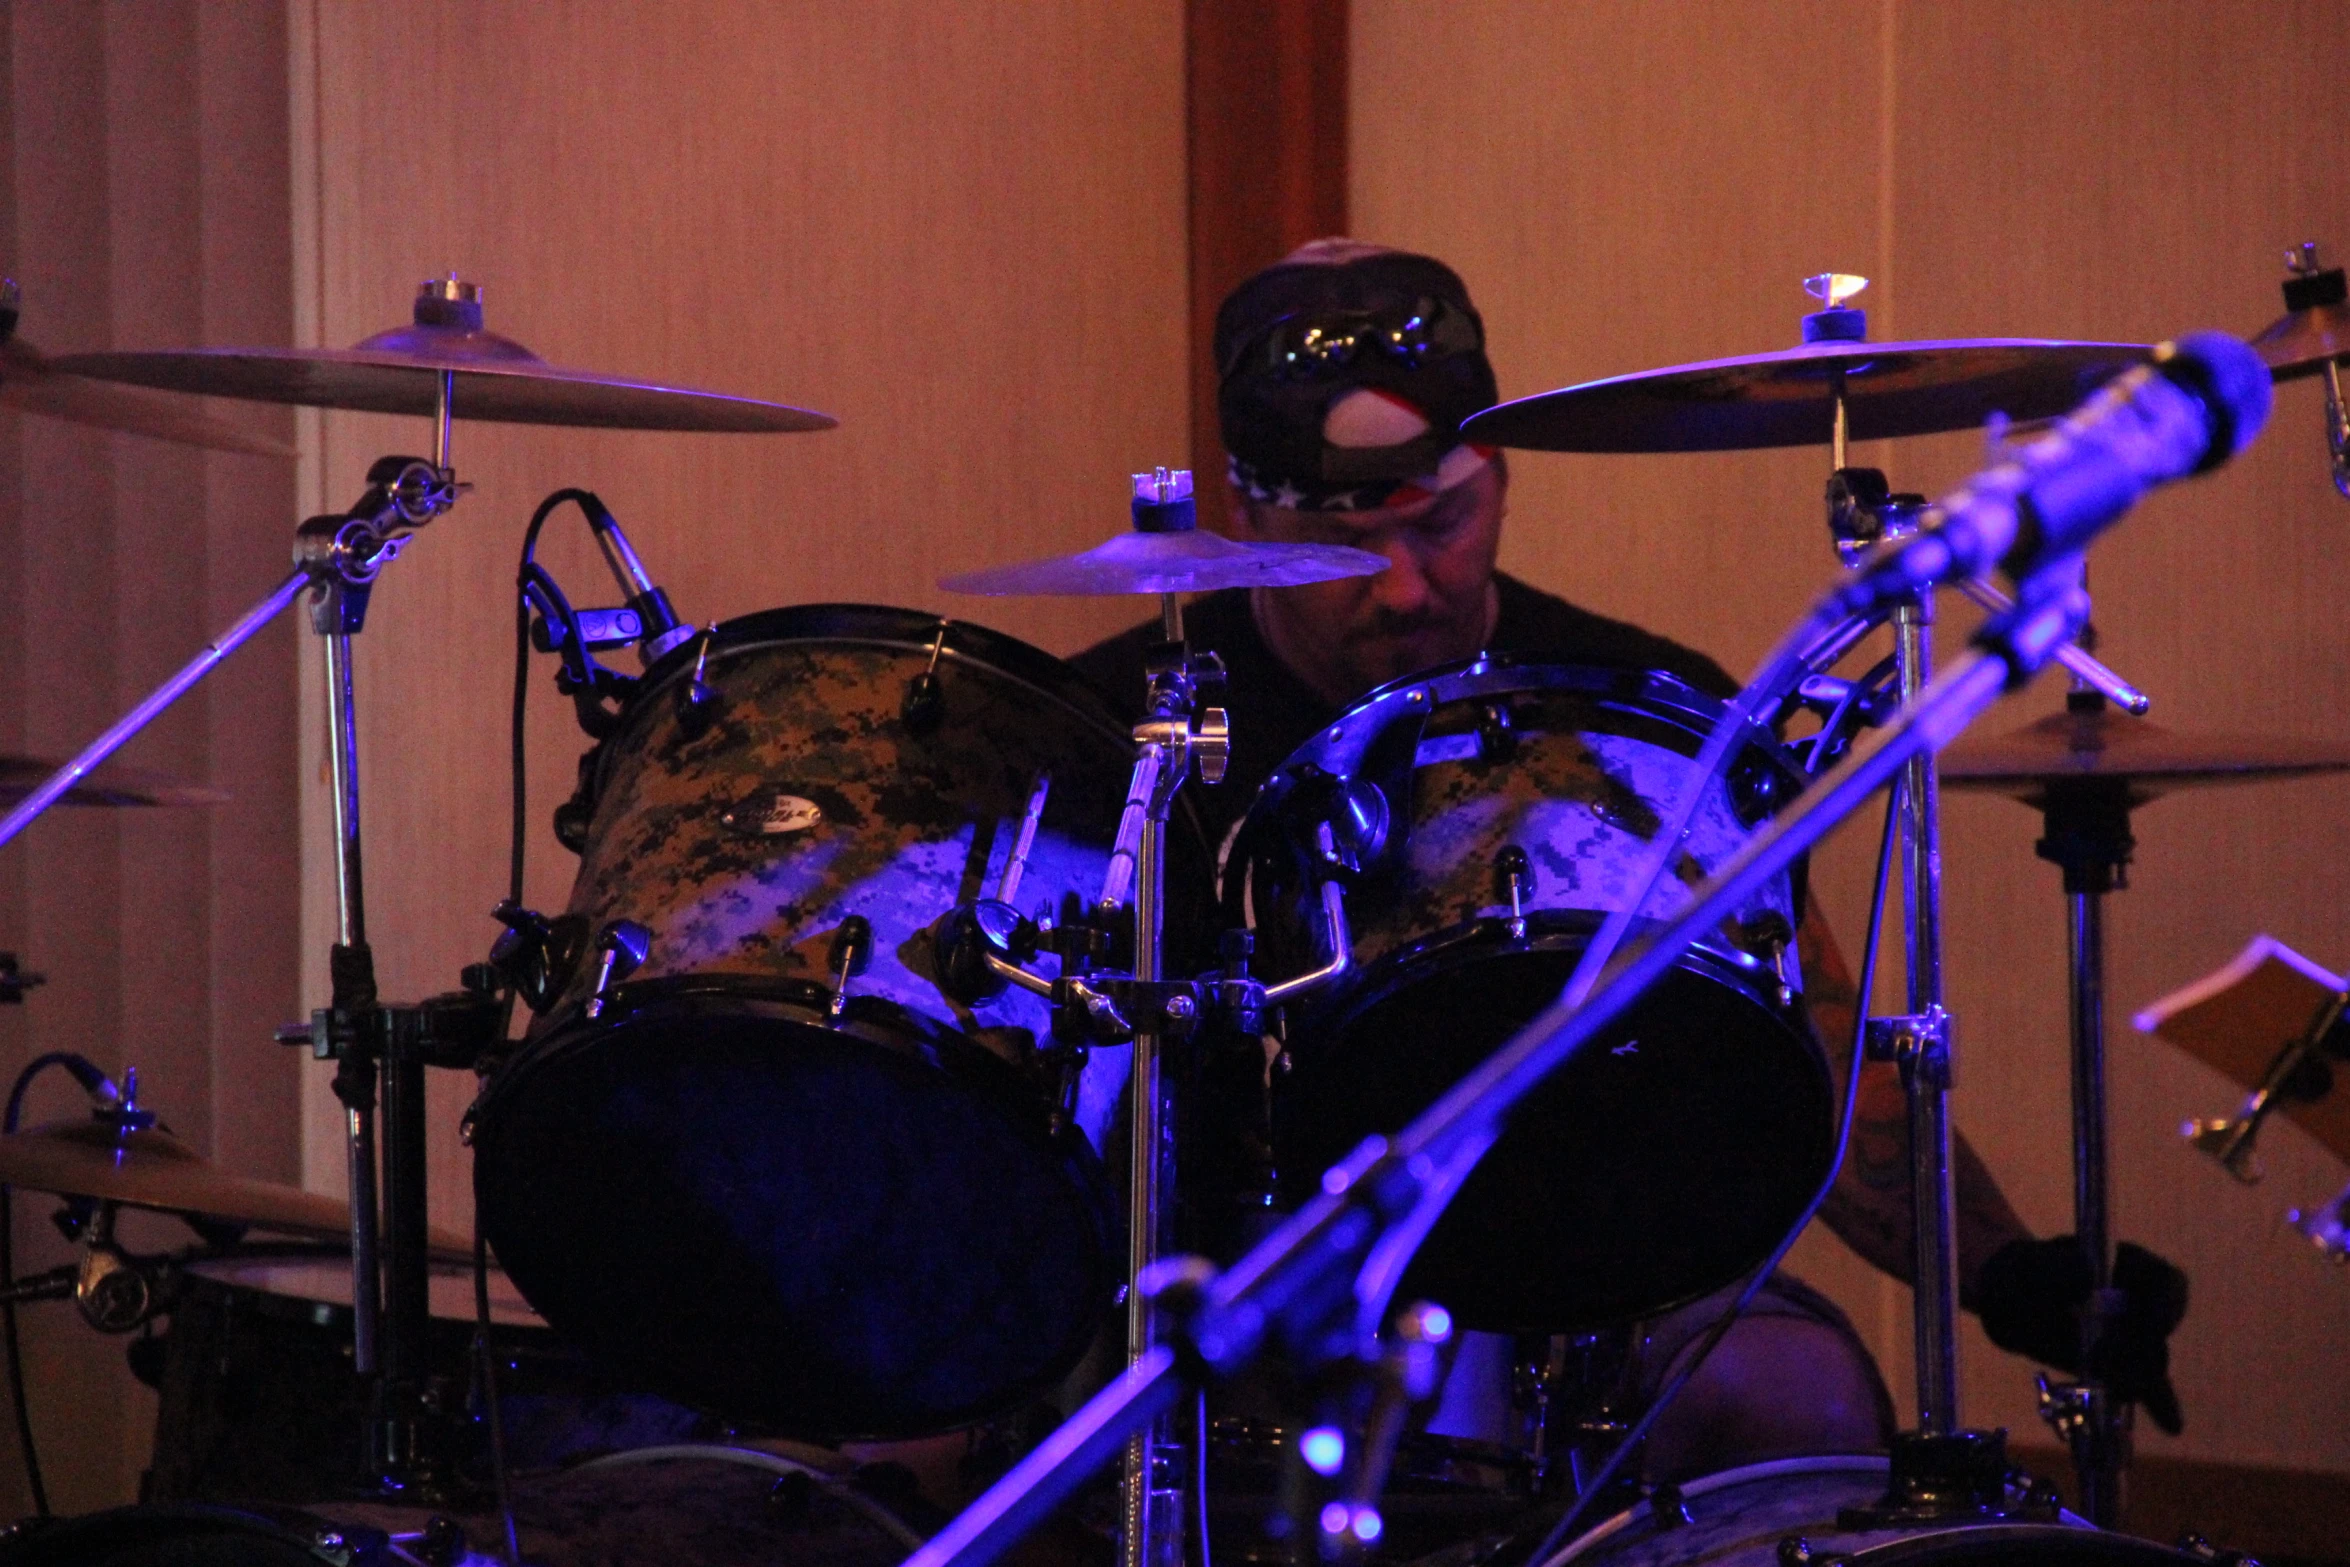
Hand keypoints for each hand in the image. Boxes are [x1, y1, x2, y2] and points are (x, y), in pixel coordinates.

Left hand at [1977, 1235, 2188, 1433]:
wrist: (2009, 1301)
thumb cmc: (2024, 1272)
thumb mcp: (2031, 1265)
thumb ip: (2055, 1268)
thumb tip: (2087, 1275)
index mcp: (2127, 1266)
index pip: (2165, 1281)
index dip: (2167, 1303)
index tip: (2154, 1325)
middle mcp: (2139, 1303)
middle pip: (2158, 1330)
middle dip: (2137, 1349)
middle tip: (2100, 1360)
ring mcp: (2132, 1338)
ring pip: (2149, 1362)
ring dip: (2130, 1375)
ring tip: (2100, 1379)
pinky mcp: (2120, 1367)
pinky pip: (2145, 1386)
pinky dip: (2157, 1404)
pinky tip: (2171, 1423)